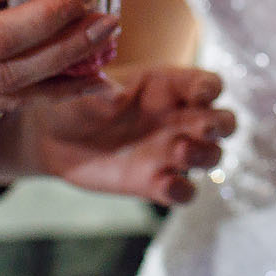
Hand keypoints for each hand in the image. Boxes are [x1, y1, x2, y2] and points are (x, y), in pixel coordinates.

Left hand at [0, 66, 234, 205]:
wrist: (52, 138)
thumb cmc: (72, 101)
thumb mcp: (81, 88)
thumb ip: (99, 89)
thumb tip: (117, 95)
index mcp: (166, 86)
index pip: (206, 84)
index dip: (210, 89)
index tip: (200, 94)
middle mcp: (177, 118)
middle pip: (224, 121)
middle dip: (221, 125)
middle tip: (203, 128)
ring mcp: (169, 152)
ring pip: (212, 156)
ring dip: (204, 156)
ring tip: (177, 151)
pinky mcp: (155, 183)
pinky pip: (185, 192)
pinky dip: (182, 192)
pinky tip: (163, 185)